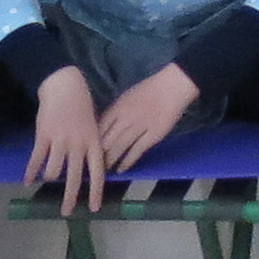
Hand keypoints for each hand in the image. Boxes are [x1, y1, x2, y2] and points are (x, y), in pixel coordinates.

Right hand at [29, 67, 106, 214]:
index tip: (93, 208)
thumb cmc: (82, 106)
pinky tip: (27, 180)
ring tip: (46, 182)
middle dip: (70, 197)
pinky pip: (37, 159)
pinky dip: (31, 172)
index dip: (95, 192)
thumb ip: (91, 146)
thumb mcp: (94, 126)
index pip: (97, 173)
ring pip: (53, 171)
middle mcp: (78, 144)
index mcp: (93, 142)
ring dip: (49, 179)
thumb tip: (90, 169)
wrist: (65, 85)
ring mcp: (61, 140)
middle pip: (74, 177)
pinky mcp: (44, 135)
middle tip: (66, 212)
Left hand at [96, 63, 199, 178]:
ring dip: (111, 160)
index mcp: (118, 107)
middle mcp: (125, 118)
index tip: (87, 151)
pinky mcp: (152, 136)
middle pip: (106, 140)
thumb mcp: (127, 97)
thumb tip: (103, 126)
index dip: (92, 141)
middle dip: (98, 154)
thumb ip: (115, 112)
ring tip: (106, 170)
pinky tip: (122, 169)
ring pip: (119, 147)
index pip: (99, 128)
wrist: (172, 87)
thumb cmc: (150, 89)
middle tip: (93, 165)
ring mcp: (139, 127)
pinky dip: (127, 162)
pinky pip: (136, 151)